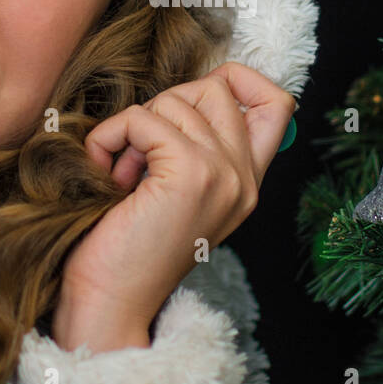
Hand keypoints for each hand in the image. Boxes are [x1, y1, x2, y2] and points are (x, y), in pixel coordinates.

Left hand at [54, 61, 295, 351]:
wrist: (110, 303)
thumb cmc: (128, 247)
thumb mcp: (176, 191)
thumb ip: (194, 148)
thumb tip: (185, 92)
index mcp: (246, 183)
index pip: (278, 103)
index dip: (238, 80)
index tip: (189, 104)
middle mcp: (243, 178)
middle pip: (217, 88)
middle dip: (166, 104)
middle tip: (139, 151)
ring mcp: (222, 174)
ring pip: (176, 100)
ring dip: (132, 127)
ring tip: (121, 173)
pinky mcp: (191, 174)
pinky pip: (143, 119)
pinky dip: (111, 137)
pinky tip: (104, 172)